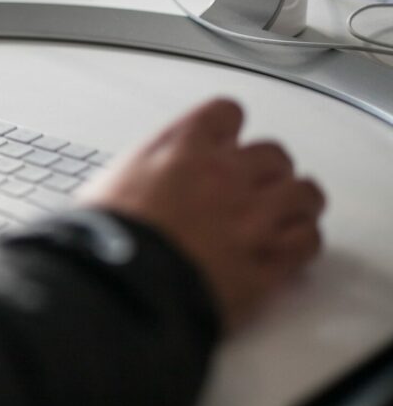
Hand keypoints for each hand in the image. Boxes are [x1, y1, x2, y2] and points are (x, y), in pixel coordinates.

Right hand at [79, 99, 325, 330]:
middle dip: (265, 171)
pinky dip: (301, 243)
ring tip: (282, 216)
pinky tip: (287, 249)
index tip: (222, 143)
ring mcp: (252, 218)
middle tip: (251, 188)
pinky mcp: (267, 264)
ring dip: (294, 203)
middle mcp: (224, 174)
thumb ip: (137, 177)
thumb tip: (132, 188)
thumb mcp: (103, 190)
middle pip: (272, 154)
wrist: (117, 291)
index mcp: (180, 149)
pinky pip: (306, 241)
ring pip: (303, 193)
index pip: (225, 115)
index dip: (225, 131)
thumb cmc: (99, 245)